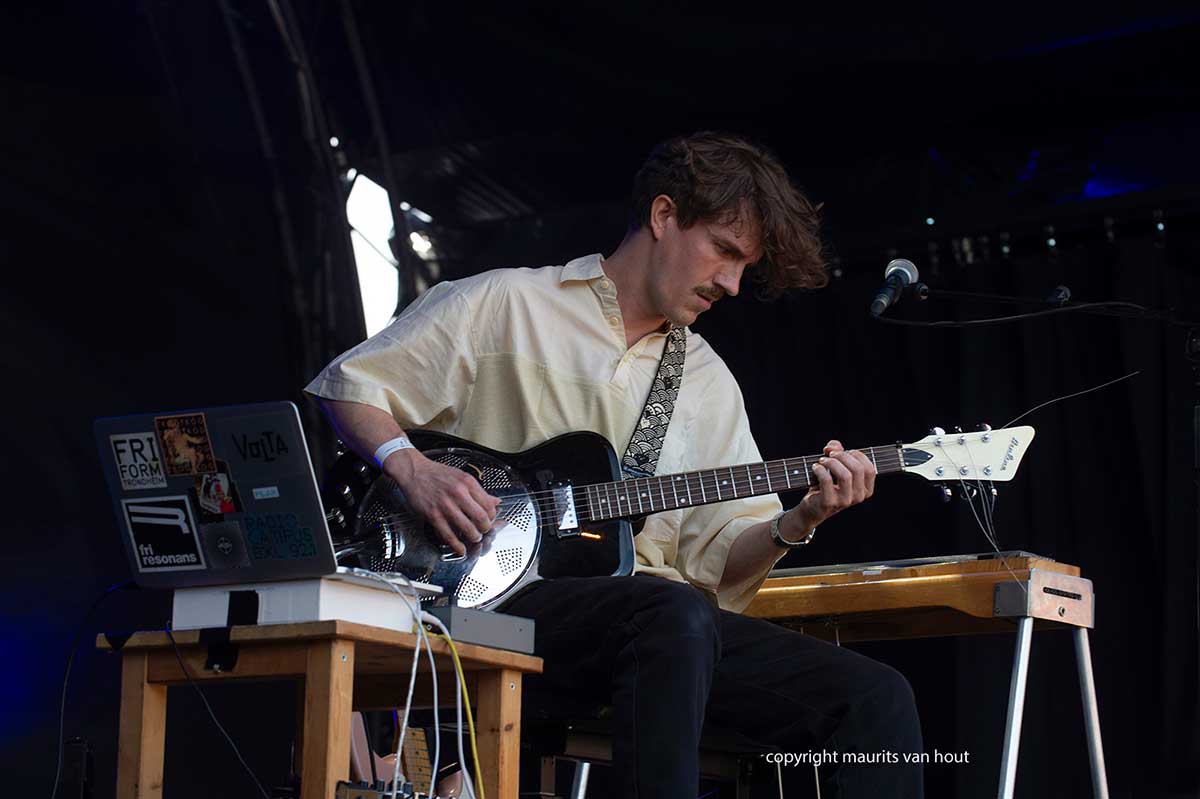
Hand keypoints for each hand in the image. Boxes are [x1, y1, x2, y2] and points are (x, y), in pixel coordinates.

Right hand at [383, 449, 500, 555]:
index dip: (492, 516)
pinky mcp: (433, 515)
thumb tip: (495, 501)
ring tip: (474, 537)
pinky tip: (461, 549)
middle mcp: (458, 493)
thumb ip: (479, 491)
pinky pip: (448, 534)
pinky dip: (456, 545)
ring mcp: (445, 505)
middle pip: (481, 518)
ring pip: (467, 528)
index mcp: (468, 482)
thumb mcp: (462, 476)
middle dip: (485, 528)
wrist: (414, 471)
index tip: (490, 520)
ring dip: (474, 537)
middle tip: (484, 530)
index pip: (488, 505)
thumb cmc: (437, 474)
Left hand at [790, 439, 875, 532]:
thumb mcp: (836, 466)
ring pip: (845, 475)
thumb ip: (838, 451)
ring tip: (822, 460)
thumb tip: (833, 446)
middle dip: (842, 456)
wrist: (813, 506)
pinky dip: (820, 469)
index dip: (857, 455)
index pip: (869, 468)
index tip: (843, 451)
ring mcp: (845, 501)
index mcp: (866, 489)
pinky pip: (827, 480)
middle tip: (830, 454)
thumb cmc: (827, 484)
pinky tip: (815, 467)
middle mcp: (858, 497)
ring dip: (832, 462)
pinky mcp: (829, 503)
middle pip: (857, 469)